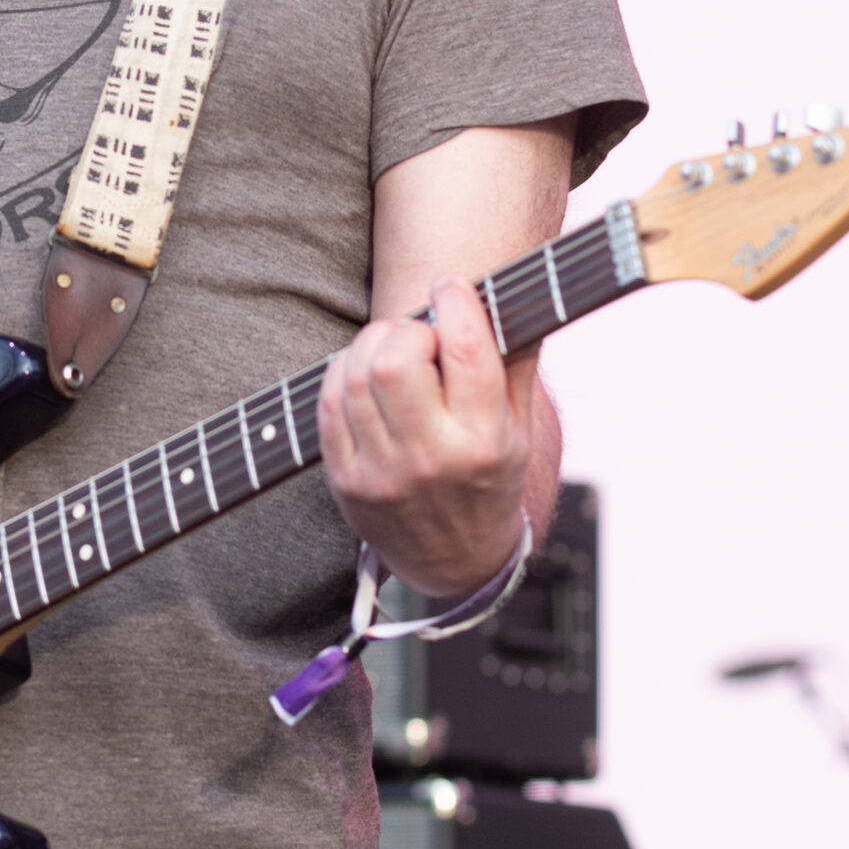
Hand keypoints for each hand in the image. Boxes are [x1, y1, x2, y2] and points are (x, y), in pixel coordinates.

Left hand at [318, 278, 533, 596]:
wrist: (455, 562)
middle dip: (407, 329)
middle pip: (395, 358)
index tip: (450, 286)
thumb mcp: (519, 430)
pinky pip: (329, 403)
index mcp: (484, 440)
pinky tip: (365, 377)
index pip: (465, 349)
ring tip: (393, 354)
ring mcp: (383, 471)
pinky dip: (343, 374)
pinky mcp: (346, 479)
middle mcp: (432, 457)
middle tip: (420, 338)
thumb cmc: (489, 482)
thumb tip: (512, 293)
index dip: (455, 301)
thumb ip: (516, 363)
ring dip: (371, 346)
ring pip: (355, 374)